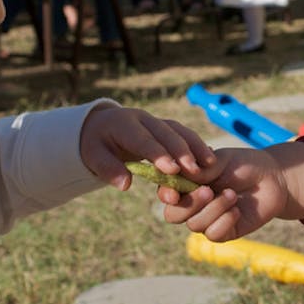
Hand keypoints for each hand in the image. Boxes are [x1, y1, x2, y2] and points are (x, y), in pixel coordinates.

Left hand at [80, 106, 213, 190]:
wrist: (101, 127)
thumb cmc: (97, 145)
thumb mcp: (93, 157)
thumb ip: (108, 169)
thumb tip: (125, 185)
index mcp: (123, 124)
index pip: (142, 140)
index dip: (158, 154)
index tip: (172, 169)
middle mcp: (142, 119)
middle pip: (165, 133)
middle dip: (181, 151)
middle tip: (194, 171)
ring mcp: (156, 121)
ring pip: (179, 131)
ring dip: (195, 147)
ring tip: (209, 165)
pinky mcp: (166, 127)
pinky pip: (184, 134)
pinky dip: (197, 146)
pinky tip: (209, 160)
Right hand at [159, 146, 291, 241]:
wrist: (272, 178)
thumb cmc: (243, 165)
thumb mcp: (218, 160)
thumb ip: (197, 169)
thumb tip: (176, 173)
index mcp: (186, 184)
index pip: (165, 193)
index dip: (166, 194)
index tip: (175, 192)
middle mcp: (192, 204)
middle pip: (172, 215)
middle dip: (189, 204)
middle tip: (208, 191)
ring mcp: (207, 219)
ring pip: (194, 225)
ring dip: (214, 209)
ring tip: (232, 194)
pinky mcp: (224, 232)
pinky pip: (213, 234)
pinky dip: (224, 221)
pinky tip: (237, 209)